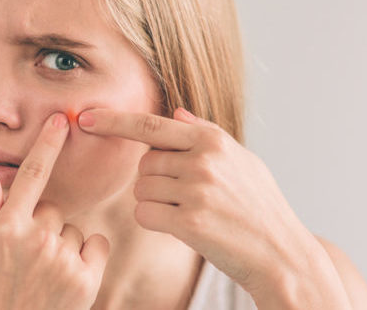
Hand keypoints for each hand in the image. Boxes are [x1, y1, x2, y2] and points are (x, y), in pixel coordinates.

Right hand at [0, 112, 109, 309]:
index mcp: (6, 230)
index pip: (31, 176)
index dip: (47, 144)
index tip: (62, 120)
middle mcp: (37, 240)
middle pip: (52, 208)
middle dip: (42, 224)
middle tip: (26, 256)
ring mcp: (64, 259)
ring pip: (74, 228)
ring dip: (63, 243)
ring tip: (43, 273)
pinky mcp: (87, 279)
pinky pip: (96, 243)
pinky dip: (88, 254)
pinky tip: (67, 275)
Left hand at [76, 107, 323, 299]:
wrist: (282, 253)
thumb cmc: (259, 205)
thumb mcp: (241, 160)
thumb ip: (205, 134)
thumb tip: (176, 114)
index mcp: (213, 140)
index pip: (150, 125)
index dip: (113, 122)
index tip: (84, 118)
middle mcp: (203, 161)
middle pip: (144, 164)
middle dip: (156, 180)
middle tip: (189, 196)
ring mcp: (196, 192)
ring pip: (141, 190)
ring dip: (156, 203)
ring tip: (192, 212)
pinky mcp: (189, 223)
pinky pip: (144, 214)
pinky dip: (155, 221)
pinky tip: (183, 227)